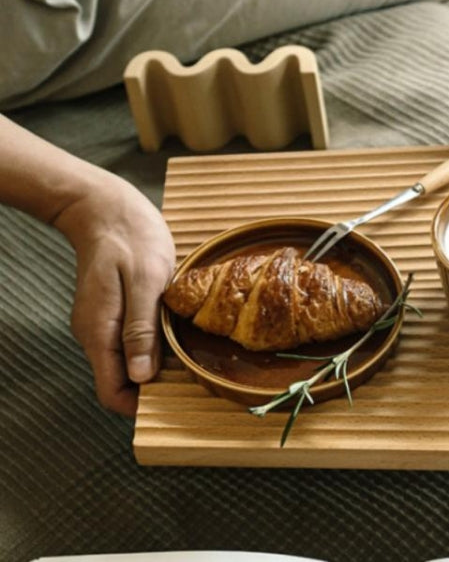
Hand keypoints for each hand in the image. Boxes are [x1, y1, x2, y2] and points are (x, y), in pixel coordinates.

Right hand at [54, 172, 175, 415]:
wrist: (106, 208)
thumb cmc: (130, 237)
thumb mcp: (146, 280)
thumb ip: (141, 329)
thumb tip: (142, 377)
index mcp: (100, 331)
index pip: (111, 392)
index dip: (141, 404)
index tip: (174, 397)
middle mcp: (96, 334)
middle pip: (119, 380)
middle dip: (152, 385)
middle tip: (190, 374)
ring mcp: (102, 323)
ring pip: (126, 361)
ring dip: (153, 364)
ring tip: (187, 354)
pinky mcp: (111, 311)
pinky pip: (129, 340)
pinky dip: (150, 344)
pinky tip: (173, 331)